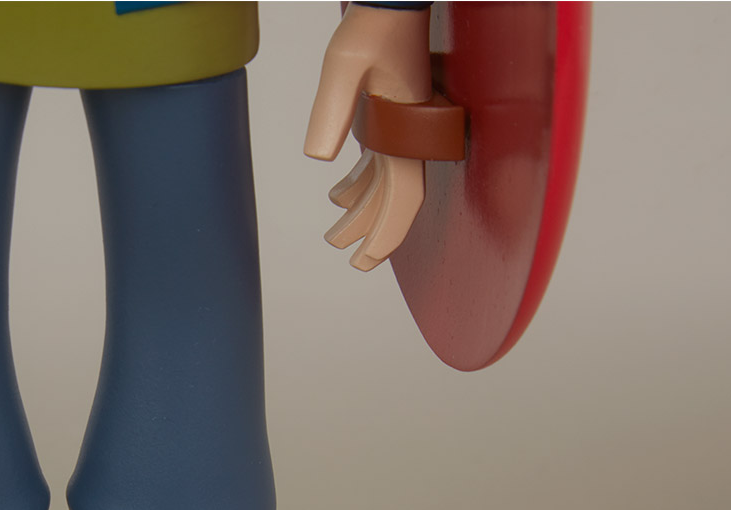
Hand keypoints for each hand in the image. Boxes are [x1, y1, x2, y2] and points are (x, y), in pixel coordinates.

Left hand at [304, 5, 432, 270]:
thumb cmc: (372, 25)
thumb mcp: (342, 67)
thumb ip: (331, 112)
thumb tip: (320, 159)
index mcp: (405, 129)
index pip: (401, 196)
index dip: (386, 233)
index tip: (366, 260)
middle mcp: (410, 132)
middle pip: (395, 197)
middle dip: (373, 232)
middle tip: (351, 262)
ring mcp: (403, 125)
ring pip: (386, 181)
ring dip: (363, 209)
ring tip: (335, 234)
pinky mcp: (392, 113)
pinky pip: (380, 161)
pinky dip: (361, 182)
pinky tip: (338, 194)